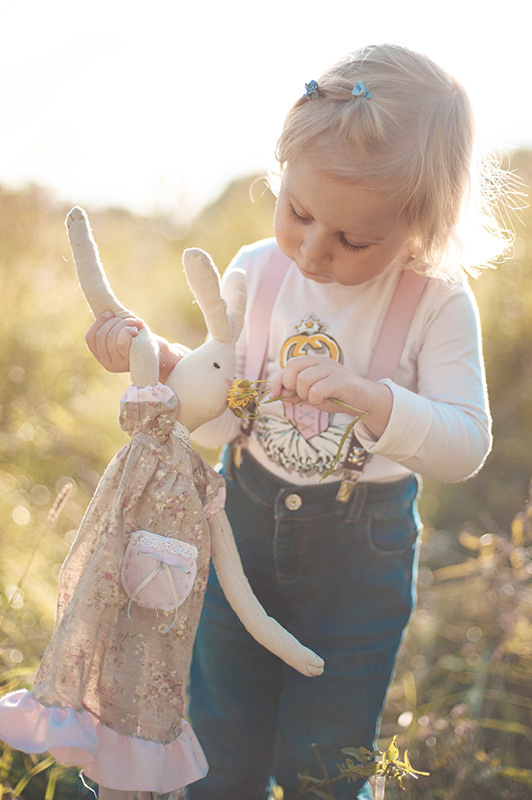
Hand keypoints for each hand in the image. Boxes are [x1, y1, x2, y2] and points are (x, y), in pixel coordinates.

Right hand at [86, 311, 189, 380]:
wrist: (163, 353)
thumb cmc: (143, 340)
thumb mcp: (122, 331)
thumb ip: (110, 325)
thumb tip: (98, 300)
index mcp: (102, 357)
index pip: (90, 338)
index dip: (99, 322)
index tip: (111, 313)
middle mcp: (108, 364)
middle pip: (101, 335)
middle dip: (115, 321)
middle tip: (131, 320)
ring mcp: (118, 365)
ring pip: (111, 336)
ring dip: (125, 324)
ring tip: (136, 324)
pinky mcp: (129, 362)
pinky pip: (120, 341)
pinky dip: (128, 329)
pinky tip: (137, 329)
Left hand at [269, 355, 392, 437]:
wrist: (363, 400)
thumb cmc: (336, 396)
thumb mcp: (311, 395)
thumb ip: (294, 393)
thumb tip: (275, 394)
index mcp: (313, 362)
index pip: (288, 366)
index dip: (277, 381)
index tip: (274, 395)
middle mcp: (321, 361)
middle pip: (292, 367)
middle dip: (290, 386)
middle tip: (301, 397)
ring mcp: (331, 369)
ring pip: (303, 379)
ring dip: (305, 395)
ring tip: (316, 399)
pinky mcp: (340, 380)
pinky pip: (317, 390)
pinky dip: (316, 399)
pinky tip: (323, 401)